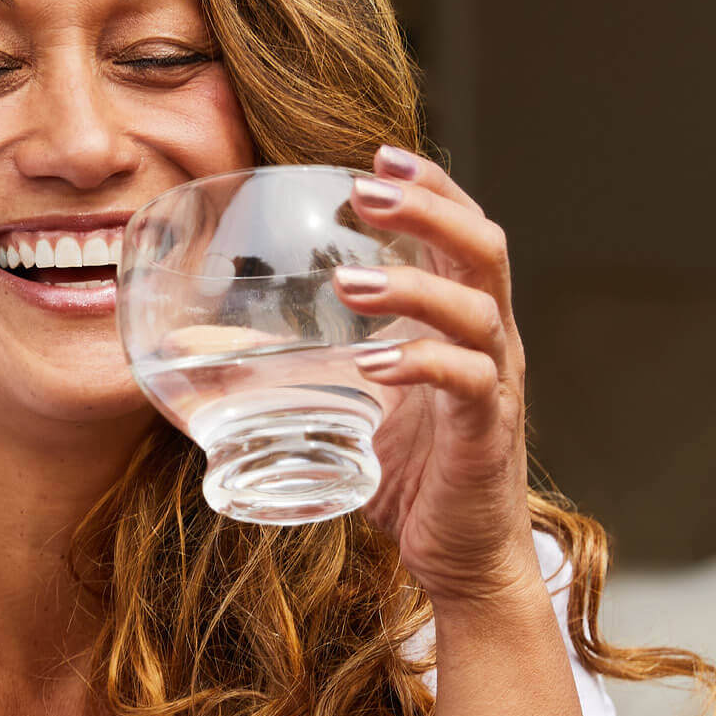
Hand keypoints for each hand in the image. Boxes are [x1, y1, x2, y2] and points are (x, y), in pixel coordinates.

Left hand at [334, 145, 536, 607]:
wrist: (464, 560)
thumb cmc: (412, 479)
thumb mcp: (356, 406)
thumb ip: (313, 367)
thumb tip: (221, 346)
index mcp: (463, 324)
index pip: (460, 233)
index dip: (429, 187)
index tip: (378, 154)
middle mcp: (490, 342)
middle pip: (482, 247)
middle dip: (428, 207)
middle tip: (367, 188)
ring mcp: (495, 385)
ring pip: (476, 307)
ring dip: (411, 284)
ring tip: (349, 280)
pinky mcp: (487, 433)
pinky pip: (466, 382)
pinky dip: (420, 363)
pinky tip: (373, 360)